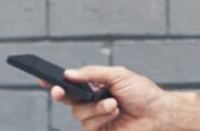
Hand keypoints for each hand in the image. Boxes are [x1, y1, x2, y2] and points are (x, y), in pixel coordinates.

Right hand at [41, 65, 168, 130]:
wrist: (158, 114)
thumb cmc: (142, 93)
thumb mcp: (118, 75)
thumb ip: (93, 74)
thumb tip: (69, 74)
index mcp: (96, 87)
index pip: (72, 84)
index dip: (56, 82)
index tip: (41, 78)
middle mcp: (93, 103)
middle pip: (69, 99)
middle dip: (61, 94)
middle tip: (58, 90)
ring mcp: (96, 119)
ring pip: (78, 113)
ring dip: (95, 107)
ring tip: (114, 104)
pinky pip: (88, 127)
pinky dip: (99, 118)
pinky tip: (113, 113)